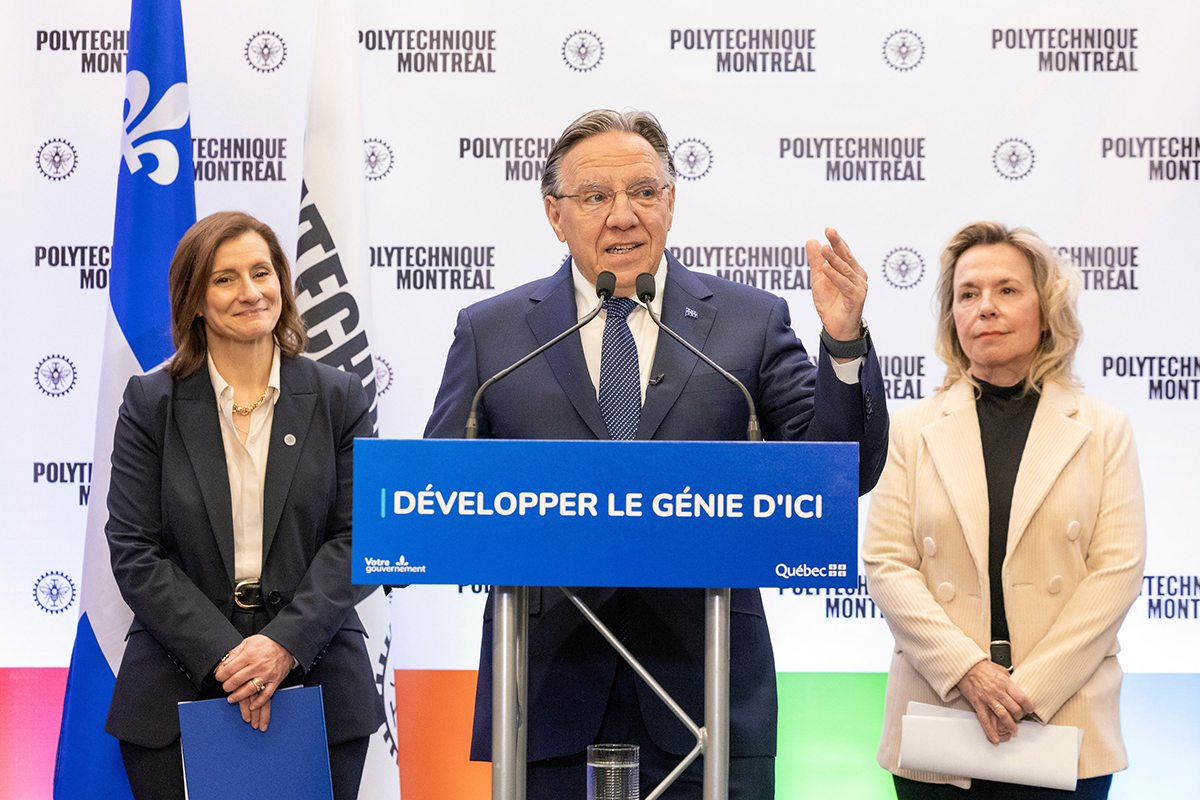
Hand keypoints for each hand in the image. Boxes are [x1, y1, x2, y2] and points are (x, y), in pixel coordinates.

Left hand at [214, 634, 294, 728]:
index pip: (229, 669)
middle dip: (227, 686)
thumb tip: (224, 664)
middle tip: (225, 687)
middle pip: (237, 681)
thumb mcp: (248, 641)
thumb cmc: (266, 643)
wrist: (286, 644)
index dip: (221, 675)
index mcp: (249, 655)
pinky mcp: (275, 681)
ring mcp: (267, 674)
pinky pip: (266, 695)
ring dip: (238, 696)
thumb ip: (235, 652)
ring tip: (231, 699)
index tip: (219, 677)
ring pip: (249, 690)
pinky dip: (258, 703)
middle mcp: (257, 666)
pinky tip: (251, 707)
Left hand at [805, 227, 867, 342]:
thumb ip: (815, 261)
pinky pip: (845, 285)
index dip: (837, 240)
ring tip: (823, 249)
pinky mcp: (856, 298)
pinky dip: (835, 277)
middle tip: (830, 230)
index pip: (843, 252)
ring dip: (834, 259)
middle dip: (837, 243)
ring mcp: (859, 287)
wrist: (836, 328)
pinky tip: (826, 269)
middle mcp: (858, 276)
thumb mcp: (818, 280)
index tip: (828, 229)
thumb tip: (811, 240)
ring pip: (845, 270)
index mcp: (851, 269)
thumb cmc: (830, 303)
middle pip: (846, 257)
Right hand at [955, 660, 1035, 744]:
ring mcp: (988, 699)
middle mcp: (998, 692)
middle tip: (1019, 718)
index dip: (1028, 706)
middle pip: (1014, 709)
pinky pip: (985, 720)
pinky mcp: (978, 704)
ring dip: (1010, 726)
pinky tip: (995, 738)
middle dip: (1019, 716)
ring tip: (1013, 730)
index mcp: (1005, 683)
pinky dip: (990, 731)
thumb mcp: (1000, 670)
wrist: (965, 666)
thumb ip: (1009, 680)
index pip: (1022, 698)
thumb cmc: (982, 667)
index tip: (1030, 709)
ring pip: (1003, 716)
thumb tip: (1017, 687)